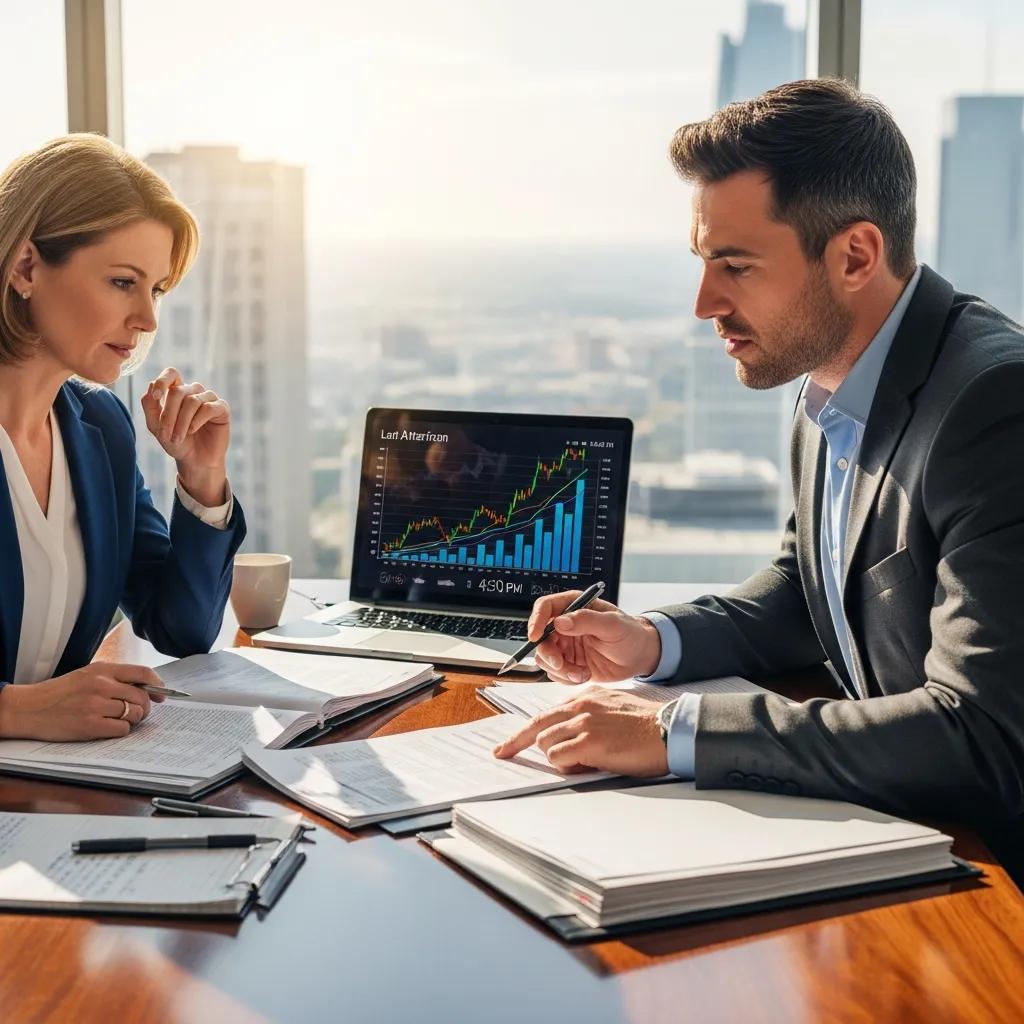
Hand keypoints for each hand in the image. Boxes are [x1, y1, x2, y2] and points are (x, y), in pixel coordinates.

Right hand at [0, 663, 165, 740]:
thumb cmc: (59, 693)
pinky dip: (121, 731)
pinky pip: (122, 730)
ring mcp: (95, 705)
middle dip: (145, 707)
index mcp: (103, 670)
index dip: (157, 685)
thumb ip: (114, 678)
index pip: (143, 673)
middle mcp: (101, 685)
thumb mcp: (87, 675)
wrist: (28, 708)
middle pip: (142, 696)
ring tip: (121, 720)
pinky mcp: (89, 725)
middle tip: (138, 713)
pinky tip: (109, 728)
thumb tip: (146, 688)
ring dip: (133, 720)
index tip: (161, 695)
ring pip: (134, 714)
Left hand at [141, 367, 229, 504]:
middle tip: (166, 434)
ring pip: (192, 401)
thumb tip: (151, 385)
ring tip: (177, 438)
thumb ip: (149, 405)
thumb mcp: (155, 426)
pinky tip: (193, 431)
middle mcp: (194, 392)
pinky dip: (197, 420)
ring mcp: (209, 399)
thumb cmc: (176, 442)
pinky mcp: (222, 408)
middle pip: (178, 391)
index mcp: (178, 391)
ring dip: (181, 422)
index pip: (171, 374)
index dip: (162, 381)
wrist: (195, 461)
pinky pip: (208, 408)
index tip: (156, 397)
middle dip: (169, 414)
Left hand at [493, 686, 668, 775]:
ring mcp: (583, 723)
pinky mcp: (589, 742)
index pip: (545, 714)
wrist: (667, 729)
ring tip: (582, 762)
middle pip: (536, 726)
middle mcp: (579, 707)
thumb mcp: (610, 710)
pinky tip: (585, 766)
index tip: (508, 744)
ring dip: (557, 758)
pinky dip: (566, 766)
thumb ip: (586, 718)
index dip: (523, 731)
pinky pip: (559, 757)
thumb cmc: (644, 725)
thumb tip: (567, 738)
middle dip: (516, 743)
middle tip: (502, 755)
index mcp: (584, 697)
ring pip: (546, 744)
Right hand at [526, 590, 661, 683]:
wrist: (639, 657)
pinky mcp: (569, 663)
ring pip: (545, 658)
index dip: (536, 620)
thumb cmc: (630, 634)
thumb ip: (587, 620)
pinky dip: (566, 678)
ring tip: (581, 672)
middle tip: (561, 664)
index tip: (535, 636)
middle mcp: (566, 625)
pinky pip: (555, 673)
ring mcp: (566, 645)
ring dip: (560, 669)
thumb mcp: (613, 624)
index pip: (545, 607)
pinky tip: (584, 675)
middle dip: (548, 653)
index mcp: (574, 606)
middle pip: (540, 637)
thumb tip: (561, 621)